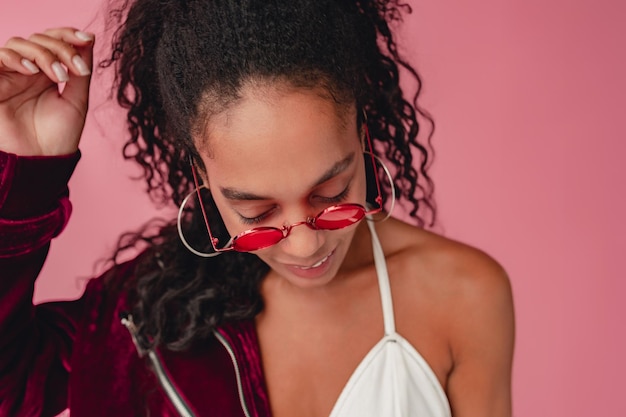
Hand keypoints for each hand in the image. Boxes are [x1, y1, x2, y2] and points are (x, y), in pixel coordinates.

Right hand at [0, 27, 93, 155]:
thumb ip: (80, 72)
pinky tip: (33, 70)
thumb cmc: (59, 137)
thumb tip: (89, 40)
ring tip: (59, 75)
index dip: (68, 35)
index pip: (54, 41)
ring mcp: (10, 76)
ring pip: (19, 44)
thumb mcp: (76, 101)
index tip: (87, 39)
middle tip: (76, 69)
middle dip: (61, 47)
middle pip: (39, 39)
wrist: (41, 161)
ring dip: (43, 53)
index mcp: (49, 73)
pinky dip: (16, 58)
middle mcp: (28, 71)